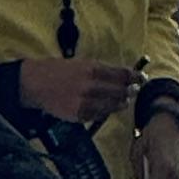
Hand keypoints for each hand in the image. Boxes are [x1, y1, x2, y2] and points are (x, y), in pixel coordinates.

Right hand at [9, 54, 133, 127]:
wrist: (36, 84)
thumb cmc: (59, 70)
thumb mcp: (82, 63)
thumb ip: (102, 70)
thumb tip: (122, 75)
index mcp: (93, 69)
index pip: (122, 75)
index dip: (135, 77)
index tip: (142, 78)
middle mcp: (91, 86)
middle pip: (120, 91)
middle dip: (130, 91)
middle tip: (134, 91)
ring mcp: (86, 102)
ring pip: (112, 106)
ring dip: (120, 103)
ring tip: (124, 101)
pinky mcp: (79, 115)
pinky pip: (98, 115)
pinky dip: (104, 112)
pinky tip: (107, 108)